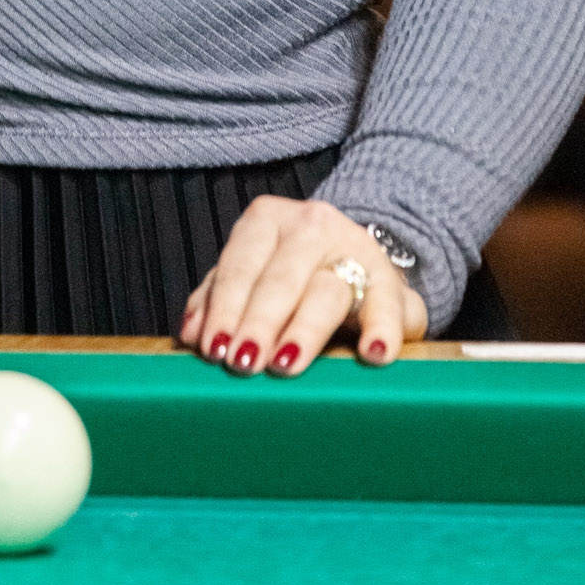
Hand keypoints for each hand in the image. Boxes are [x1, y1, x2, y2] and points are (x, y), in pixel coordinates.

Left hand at [179, 197, 428, 375]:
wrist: (358, 264)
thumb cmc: (292, 276)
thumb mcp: (253, 275)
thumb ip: (220, 298)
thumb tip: (192, 332)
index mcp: (268, 221)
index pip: (240, 265)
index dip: (224, 307)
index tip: (213, 348)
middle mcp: (313, 227)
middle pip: (281, 278)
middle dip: (259, 322)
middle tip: (243, 362)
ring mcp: (355, 251)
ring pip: (327, 290)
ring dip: (305, 329)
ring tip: (287, 362)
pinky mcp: (392, 282)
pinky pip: (390, 305)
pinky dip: (383, 329)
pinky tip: (374, 353)